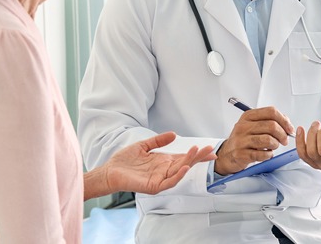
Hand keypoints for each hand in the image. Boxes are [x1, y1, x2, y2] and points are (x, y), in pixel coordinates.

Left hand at [101, 132, 215, 194]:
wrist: (110, 171)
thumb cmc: (125, 161)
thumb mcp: (144, 146)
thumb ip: (158, 140)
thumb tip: (174, 134)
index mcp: (163, 162)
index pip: (184, 157)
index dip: (197, 154)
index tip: (210, 149)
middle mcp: (164, 171)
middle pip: (185, 163)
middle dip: (198, 157)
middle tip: (210, 149)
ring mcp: (160, 179)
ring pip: (179, 171)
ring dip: (189, 162)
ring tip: (197, 152)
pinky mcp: (154, 186)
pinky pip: (169, 182)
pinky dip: (178, 175)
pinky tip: (184, 167)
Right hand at [214, 106, 294, 174]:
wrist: (227, 154)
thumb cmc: (243, 139)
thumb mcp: (253, 125)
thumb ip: (269, 121)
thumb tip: (286, 122)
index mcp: (248, 116)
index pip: (271, 112)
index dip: (284, 120)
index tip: (289, 129)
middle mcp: (243, 126)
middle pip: (271, 125)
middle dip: (282, 134)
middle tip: (284, 140)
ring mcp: (241, 140)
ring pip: (268, 139)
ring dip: (275, 145)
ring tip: (273, 147)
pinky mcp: (241, 154)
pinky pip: (262, 154)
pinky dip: (269, 155)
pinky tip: (266, 154)